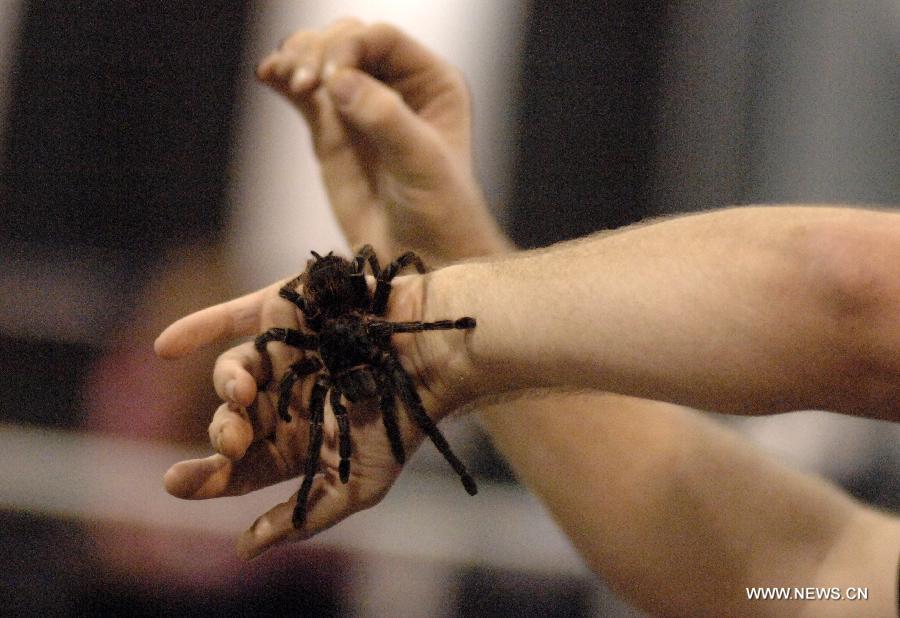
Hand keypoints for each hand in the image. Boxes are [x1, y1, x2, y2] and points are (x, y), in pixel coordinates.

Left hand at [156, 272, 473, 558]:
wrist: (429, 355)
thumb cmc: (401, 421)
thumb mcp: (359, 485)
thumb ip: (304, 517)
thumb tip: (244, 550)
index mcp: (300, 441)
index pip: (241, 466)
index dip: (207, 477)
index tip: (177, 483)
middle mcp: (287, 397)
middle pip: (232, 422)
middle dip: (222, 435)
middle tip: (231, 441)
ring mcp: (284, 353)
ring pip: (232, 373)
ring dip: (226, 388)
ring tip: (243, 392)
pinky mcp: (285, 314)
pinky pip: (231, 319)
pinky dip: (197, 329)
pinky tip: (165, 348)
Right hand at [256, 19, 510, 263]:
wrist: (422, 259)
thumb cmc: (441, 213)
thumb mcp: (422, 163)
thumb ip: (386, 118)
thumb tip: (340, 81)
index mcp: (431, 83)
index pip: (382, 40)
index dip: (351, 48)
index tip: (332, 80)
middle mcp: (396, 86)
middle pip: (347, 40)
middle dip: (320, 51)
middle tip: (306, 83)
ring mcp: (360, 106)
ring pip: (321, 59)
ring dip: (297, 59)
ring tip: (286, 78)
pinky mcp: (331, 129)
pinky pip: (302, 91)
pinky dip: (283, 78)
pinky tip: (268, 76)